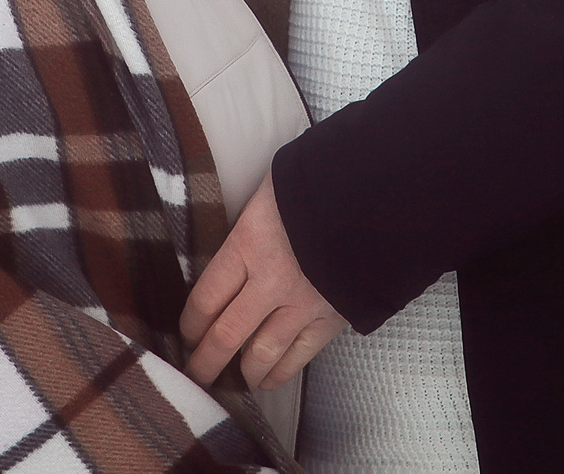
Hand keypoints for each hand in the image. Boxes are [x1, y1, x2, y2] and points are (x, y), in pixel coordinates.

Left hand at [180, 171, 347, 390]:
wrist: (377, 194)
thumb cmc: (319, 184)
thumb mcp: (270, 193)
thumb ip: (249, 224)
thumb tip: (235, 242)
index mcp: (248, 244)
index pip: (206, 298)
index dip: (190, 323)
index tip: (186, 334)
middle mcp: (270, 280)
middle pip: (225, 334)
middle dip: (205, 360)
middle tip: (194, 373)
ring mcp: (303, 303)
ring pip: (261, 353)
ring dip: (241, 372)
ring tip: (229, 380)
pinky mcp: (331, 317)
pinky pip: (299, 355)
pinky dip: (280, 373)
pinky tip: (267, 380)